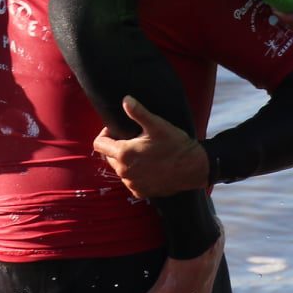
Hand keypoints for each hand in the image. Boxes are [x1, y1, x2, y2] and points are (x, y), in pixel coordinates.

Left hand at [93, 97, 211, 198]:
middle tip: (134, 139)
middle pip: (108, 156)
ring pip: (119, 169)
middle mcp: (124, 172)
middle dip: (116, 147)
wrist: (193, 168)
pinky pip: (130, 181)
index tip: (118, 129)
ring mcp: (132, 184)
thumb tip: (125, 99)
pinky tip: (148, 166)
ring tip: (142, 152)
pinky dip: (134, 174)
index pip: (99, 144)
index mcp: (124, 154)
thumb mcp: (156, 125)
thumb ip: (138, 112)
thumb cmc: (175, 144)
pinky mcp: (140, 192)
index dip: (106, 134)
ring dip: (125, 161)